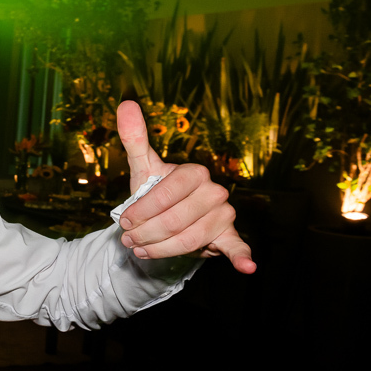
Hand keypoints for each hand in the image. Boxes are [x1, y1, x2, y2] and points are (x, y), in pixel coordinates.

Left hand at [116, 100, 255, 273]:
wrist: (169, 217)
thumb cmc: (156, 192)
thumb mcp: (144, 168)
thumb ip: (135, 138)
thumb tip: (125, 102)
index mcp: (194, 173)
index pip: (165, 195)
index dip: (141, 211)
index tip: (124, 222)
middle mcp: (215, 191)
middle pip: (175, 220)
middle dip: (146, 233)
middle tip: (129, 239)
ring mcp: (224, 214)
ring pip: (189, 239)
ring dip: (160, 249)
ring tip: (142, 249)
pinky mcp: (228, 236)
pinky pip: (236, 247)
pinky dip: (242, 257)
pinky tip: (246, 267)